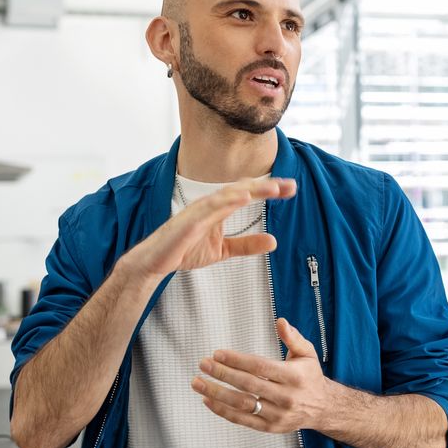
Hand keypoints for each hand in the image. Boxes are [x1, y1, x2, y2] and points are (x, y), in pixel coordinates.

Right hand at [128, 177, 295, 279]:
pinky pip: (211, 207)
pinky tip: (244, 196)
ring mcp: (200, 210)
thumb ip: (247, 245)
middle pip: (243, 189)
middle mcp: (211, 203)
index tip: (291, 189)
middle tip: (290, 185)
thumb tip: (273, 241)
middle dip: (267, 186)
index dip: (270, 190)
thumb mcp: (223, 249)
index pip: (248, 193)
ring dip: (253, 189)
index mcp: (219, 207)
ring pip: (230, 194)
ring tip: (273, 187)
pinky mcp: (190, 220)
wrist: (156, 262)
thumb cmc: (185, 249)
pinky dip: (228, 199)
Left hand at [191, 318, 332, 432]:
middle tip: (203, 364)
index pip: (260, 367)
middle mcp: (286, 397)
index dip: (237, 360)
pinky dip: (222, 411)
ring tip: (198, 383)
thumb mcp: (307, 353)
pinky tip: (208, 400)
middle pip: (247, 385)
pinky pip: (242, 420)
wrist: (323, 408)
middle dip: (222, 374)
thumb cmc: (309, 376)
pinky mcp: (270, 427)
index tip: (217, 353)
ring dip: (216, 393)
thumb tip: (280, 321)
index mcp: (294, 377)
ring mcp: (277, 415)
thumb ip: (293, 337)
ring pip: (242, 404)